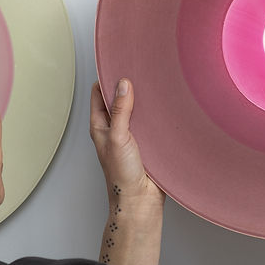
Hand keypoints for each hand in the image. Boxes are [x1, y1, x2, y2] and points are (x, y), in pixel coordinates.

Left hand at [89, 79, 164, 206]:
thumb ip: (121, 110)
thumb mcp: (118, 137)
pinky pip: (151, 123)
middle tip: (140, 70)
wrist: (141, 200)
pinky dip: (156, 115)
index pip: (100, 94)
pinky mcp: (148, 142)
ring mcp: (132, 135)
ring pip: (137, 110)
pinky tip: (164, 107)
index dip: (107, 78)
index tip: (118, 64)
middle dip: (128, 86)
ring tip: (154, 85)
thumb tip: (123, 84)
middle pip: (120, 99)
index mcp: (100, 125)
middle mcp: (115, 128)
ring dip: (144, 101)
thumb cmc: (121, 175)